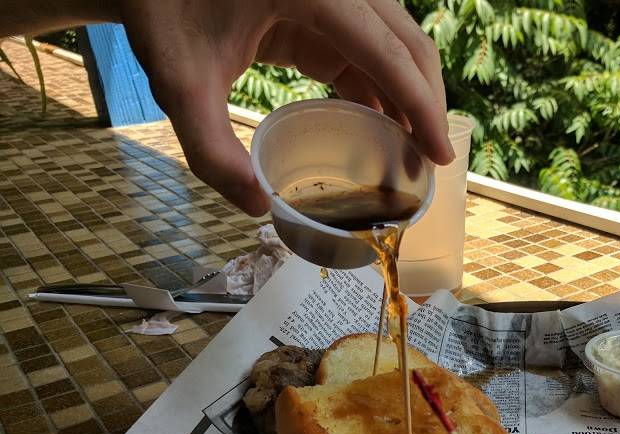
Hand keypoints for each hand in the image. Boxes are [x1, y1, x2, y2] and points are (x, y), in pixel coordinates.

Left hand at [119, 0, 454, 215]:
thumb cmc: (160, 9)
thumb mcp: (180, 83)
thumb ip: (213, 151)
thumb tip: (259, 207)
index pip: (388, 53)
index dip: (421, 106)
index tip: (440, 154)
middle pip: (407, 43)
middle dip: (426, 102)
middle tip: (431, 160)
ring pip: (395, 43)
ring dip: (408, 94)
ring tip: (412, 151)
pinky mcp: (321, 5)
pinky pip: (366, 46)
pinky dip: (379, 85)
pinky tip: (380, 126)